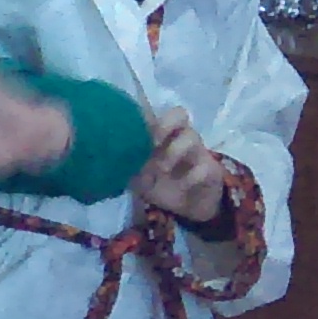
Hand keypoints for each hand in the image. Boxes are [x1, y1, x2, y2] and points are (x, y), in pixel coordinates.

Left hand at [132, 109, 228, 223]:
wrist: (187, 205)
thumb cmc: (160, 184)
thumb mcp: (137, 176)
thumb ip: (125, 165)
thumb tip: (106, 159)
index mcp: (161, 136)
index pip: (155, 112)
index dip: (144, 115)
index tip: (130, 129)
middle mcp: (180, 137)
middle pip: (179, 113)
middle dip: (164, 124)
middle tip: (152, 143)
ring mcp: (197, 152)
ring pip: (192, 136)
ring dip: (174, 151)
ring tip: (162, 169)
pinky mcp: (211, 170)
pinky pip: (204, 167)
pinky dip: (192, 177)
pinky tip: (183, 185)